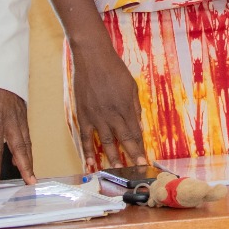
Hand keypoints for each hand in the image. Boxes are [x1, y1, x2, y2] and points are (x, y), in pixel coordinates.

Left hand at [0, 85, 35, 183]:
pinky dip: (27, 146)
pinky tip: (24, 155)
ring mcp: (19, 114)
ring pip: (27, 140)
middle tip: (30, 182)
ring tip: (30, 174)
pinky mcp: (23, 111)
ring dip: (29, 158)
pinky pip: (27, 132)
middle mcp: (11, 117)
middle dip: (26, 165)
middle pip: (20, 146)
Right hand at [70, 41, 146, 169]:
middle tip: (137, 171)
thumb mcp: (131, 86)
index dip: (140, 149)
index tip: (145, 162)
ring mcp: (96, 116)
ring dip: (113, 157)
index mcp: (126, 107)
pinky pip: (85, 137)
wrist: (92, 57)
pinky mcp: (83, 115)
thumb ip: (135, 107)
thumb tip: (139, 126)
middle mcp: (112, 115)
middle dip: (131, 157)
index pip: (135, 133)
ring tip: (118, 171)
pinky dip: (87, 151)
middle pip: (124, 140)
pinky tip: (90, 163)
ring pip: (106, 142)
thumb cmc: (114, 69)